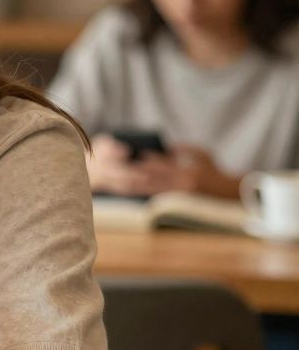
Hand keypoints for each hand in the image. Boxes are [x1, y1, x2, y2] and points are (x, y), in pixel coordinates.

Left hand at [87, 136, 240, 197]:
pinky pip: (158, 198)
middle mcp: (183, 182)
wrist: (230, 192)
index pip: (162, 163)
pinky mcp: (179, 203)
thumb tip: (167, 145)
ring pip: (153, 189)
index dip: (147, 159)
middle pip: (153, 177)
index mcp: (187, 169)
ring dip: (136, 186)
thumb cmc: (215, 170)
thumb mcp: (203, 154)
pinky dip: (146, 195)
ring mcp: (180, 195)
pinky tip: (134, 193)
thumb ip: (184, 149)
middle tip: (119, 168)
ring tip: (121, 182)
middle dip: (136, 172)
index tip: (133, 154)